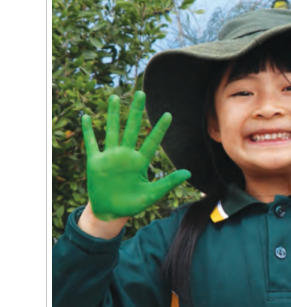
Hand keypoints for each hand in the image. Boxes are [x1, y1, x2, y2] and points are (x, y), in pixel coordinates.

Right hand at [83, 92, 190, 221]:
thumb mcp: (152, 194)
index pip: (152, 141)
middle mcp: (126, 155)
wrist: (111, 212)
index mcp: (140, 162)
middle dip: (135, 111)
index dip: (159, 129)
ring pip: (112, 130)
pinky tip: (86, 117)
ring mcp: (110, 156)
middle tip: (141, 93)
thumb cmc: (132, 204)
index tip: (168, 115)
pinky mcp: (96, 162)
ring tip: (114, 97)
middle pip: (131, 128)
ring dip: (112, 114)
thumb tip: (189, 172)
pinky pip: (92, 143)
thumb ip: (168, 182)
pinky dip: (88, 131)